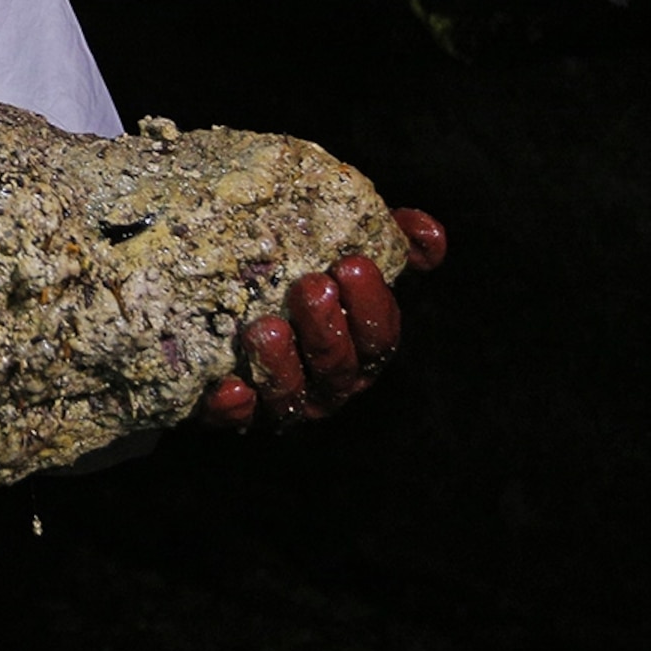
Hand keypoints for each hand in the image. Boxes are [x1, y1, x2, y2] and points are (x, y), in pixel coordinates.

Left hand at [199, 207, 445, 428]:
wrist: (220, 292)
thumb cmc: (299, 271)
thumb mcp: (346, 246)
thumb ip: (394, 240)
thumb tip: (429, 233)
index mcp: (358, 346)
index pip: (378, 336)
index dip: (370, 305)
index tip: (352, 264)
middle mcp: (325, 380)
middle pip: (337, 367)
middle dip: (327, 330)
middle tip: (311, 286)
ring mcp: (281, 399)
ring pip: (290, 396)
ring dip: (281, 365)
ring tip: (264, 327)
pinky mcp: (232, 410)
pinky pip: (236, 417)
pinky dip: (235, 407)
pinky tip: (230, 386)